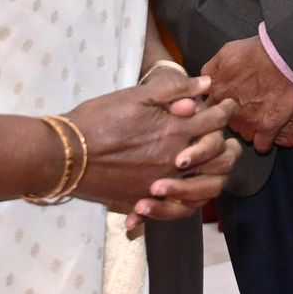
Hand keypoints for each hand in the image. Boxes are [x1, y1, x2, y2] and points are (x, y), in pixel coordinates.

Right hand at [64, 77, 238, 228]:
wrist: (64, 154)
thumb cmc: (98, 119)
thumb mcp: (136, 96)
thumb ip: (174, 90)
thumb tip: (206, 86)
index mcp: (174, 130)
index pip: (215, 120)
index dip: (225, 109)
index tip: (228, 104)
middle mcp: (174, 159)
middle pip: (219, 156)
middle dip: (227, 143)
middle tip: (228, 136)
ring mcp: (161, 183)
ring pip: (205, 184)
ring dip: (213, 173)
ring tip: (212, 163)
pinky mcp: (145, 199)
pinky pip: (178, 208)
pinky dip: (187, 200)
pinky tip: (188, 190)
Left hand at [200, 34, 292, 154]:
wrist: (284, 56)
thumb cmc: (255, 52)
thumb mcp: (225, 54)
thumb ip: (210, 70)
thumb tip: (203, 82)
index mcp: (216, 95)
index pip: (207, 113)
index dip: (216, 111)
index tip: (223, 108)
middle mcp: (229, 112)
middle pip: (225, 126)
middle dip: (232, 120)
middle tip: (244, 109)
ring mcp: (248, 122)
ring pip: (243, 135)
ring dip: (248, 129)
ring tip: (257, 117)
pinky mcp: (268, 128)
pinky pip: (262, 145)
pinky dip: (264, 141)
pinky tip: (266, 132)